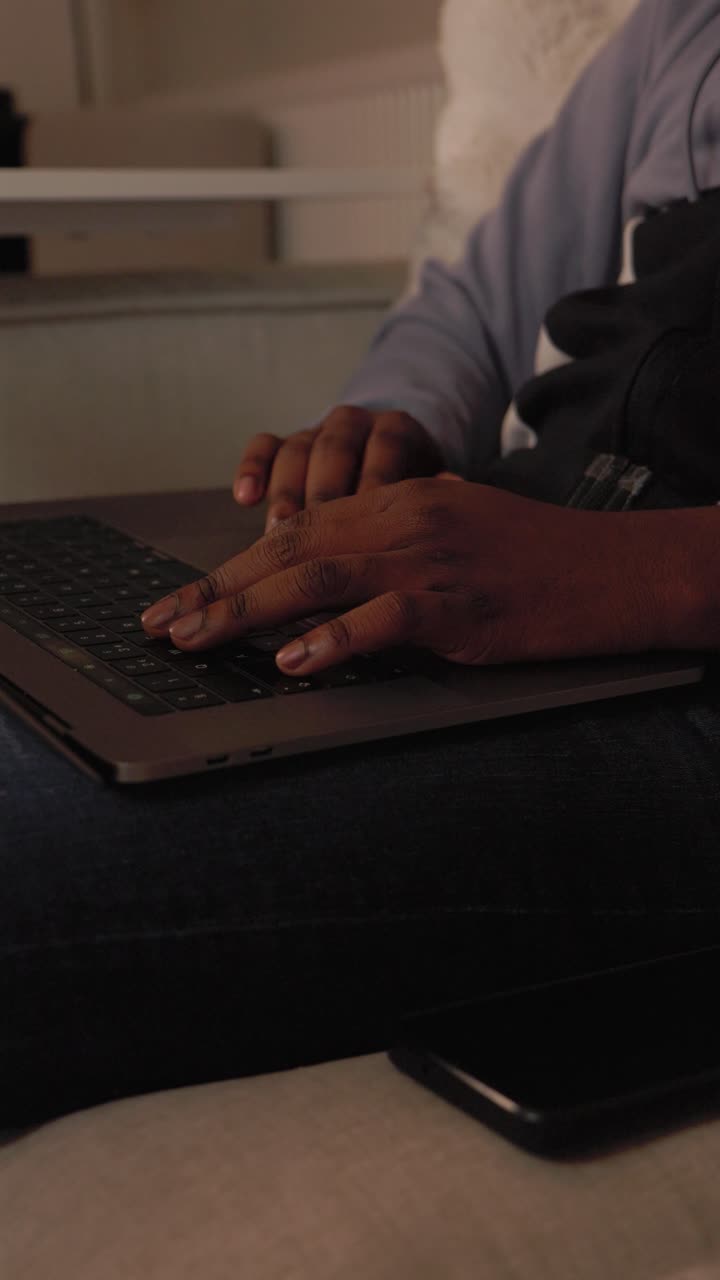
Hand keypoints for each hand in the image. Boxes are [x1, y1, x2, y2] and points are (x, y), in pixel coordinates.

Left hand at [141, 478, 659, 671]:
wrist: (614, 569)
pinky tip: (295, 660)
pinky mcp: (462, 605)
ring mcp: (433, 560)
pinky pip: (385, 617)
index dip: (232, 568)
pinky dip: (334, 638)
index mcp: (397, 502)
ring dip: (249, 612)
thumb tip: (321, 584)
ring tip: (198, 641)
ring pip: (321, 576)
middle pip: (291, 550)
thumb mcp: (450, 531)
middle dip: (218, 591)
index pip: (296, 530)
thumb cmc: (532, 558)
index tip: (183, 601)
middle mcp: (405, 520)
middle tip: (163, 626)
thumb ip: (387, 546)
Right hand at [232, 406, 446, 532]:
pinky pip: (264, 446)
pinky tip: (246, 498)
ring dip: (286, 493)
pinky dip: (252, 469)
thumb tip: (455, 486)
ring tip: (278, 533)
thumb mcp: (436, 494)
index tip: (367, 532)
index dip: (373, 486)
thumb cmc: (418, 500)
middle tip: (318, 538)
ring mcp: (316, 432)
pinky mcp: (285, 444)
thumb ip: (440, 491)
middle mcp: (354, 424)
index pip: (384, 449)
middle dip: (322, 495)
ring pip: (296, 450)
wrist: (394, 468)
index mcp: (397, 430)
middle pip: (334, 451)